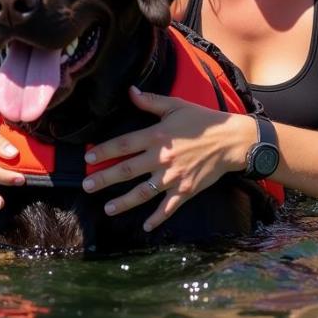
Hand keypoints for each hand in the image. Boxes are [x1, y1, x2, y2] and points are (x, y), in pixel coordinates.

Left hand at [81, 86, 253, 231]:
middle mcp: (161, 158)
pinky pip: (168, 208)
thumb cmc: (202, 121)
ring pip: (143, 193)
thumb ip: (151, 101)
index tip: (88, 158)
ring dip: (123, 202)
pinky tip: (145, 226)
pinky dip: (157, 218)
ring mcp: (173, 177)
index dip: (104, 151)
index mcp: (157, 136)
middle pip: (127, 170)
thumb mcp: (176, 106)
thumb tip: (130, 91)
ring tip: (107, 209)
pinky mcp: (185, 190)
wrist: (231, 141)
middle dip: (105, 179)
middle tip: (87, 186)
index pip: (123, 144)